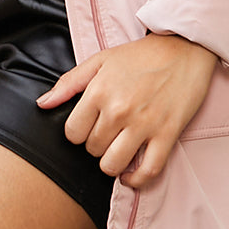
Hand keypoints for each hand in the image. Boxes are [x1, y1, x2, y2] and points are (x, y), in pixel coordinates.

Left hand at [37, 34, 218, 187]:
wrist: (185, 48)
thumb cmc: (141, 55)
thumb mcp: (100, 60)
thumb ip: (69, 83)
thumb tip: (43, 104)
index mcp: (99, 91)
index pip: (73, 133)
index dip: (78, 133)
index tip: (90, 127)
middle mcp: (119, 110)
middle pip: (92, 149)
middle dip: (97, 145)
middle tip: (109, 134)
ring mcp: (144, 124)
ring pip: (113, 165)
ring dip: (112, 163)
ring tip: (118, 152)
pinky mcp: (167, 134)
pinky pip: (147, 171)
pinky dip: (137, 179)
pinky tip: (132, 174)